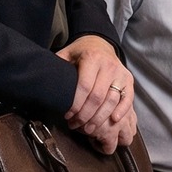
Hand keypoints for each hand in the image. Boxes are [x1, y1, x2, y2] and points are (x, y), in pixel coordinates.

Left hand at [57, 36, 135, 153]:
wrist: (100, 43)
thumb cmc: (80, 53)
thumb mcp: (66, 54)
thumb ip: (57, 65)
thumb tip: (42, 81)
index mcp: (92, 58)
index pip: (84, 86)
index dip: (75, 105)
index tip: (67, 116)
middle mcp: (109, 65)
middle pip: (97, 97)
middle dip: (85, 115)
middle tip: (75, 125)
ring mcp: (121, 73)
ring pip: (112, 101)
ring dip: (100, 118)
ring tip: (88, 129)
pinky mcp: (129, 80)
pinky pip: (128, 99)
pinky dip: (122, 110)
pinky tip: (113, 120)